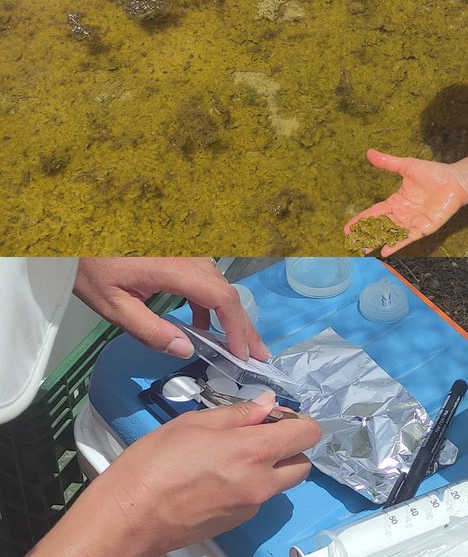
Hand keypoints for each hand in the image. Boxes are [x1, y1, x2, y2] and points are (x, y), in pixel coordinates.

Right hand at [31, 393, 320, 556]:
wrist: (128, 517)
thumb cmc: (157, 461)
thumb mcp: (196, 423)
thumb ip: (239, 413)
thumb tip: (268, 403)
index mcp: (256, 451)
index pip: (308, 434)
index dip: (298, 420)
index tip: (275, 414)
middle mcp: (261, 483)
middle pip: (302, 464)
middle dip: (290, 446)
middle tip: (260, 432)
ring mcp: (249, 508)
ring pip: (280, 484)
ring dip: (271, 467)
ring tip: (234, 452)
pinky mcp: (234, 524)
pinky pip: (257, 499)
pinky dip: (251, 484)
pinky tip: (218, 474)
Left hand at [74, 258, 268, 361]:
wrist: (81, 239)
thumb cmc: (95, 269)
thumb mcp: (115, 307)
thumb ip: (150, 330)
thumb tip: (185, 350)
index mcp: (176, 269)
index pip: (220, 298)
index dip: (237, 327)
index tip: (244, 354)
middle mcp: (190, 258)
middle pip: (226, 293)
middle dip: (244, 327)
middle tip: (258, 356)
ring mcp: (186, 255)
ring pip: (219, 287)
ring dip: (230, 317)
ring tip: (238, 346)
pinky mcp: (180, 257)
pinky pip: (205, 282)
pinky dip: (211, 306)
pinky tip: (203, 328)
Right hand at [345, 150, 467, 254]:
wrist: (454, 180)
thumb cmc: (432, 173)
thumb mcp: (406, 166)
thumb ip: (388, 162)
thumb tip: (369, 152)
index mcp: (396, 201)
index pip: (374, 213)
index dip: (361, 220)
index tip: (347, 228)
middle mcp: (402, 214)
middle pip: (380, 226)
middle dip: (366, 234)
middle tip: (351, 242)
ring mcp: (412, 222)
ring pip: (391, 234)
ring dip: (377, 241)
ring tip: (363, 249)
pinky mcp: (423, 228)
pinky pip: (407, 238)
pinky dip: (396, 245)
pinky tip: (385, 251)